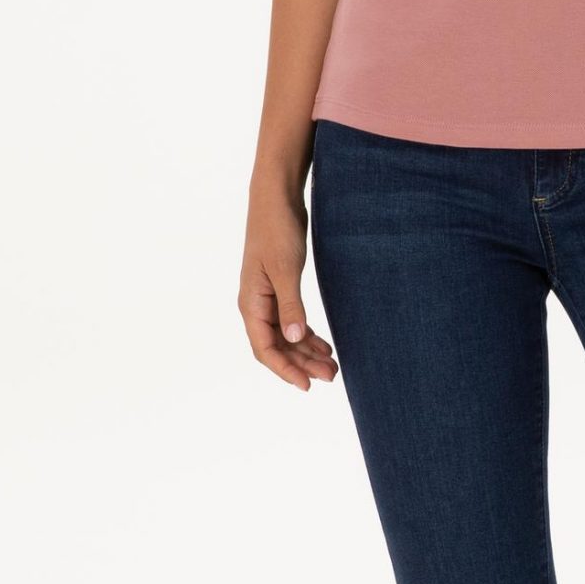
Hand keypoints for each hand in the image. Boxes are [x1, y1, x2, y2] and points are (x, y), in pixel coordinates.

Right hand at [239, 188, 338, 391]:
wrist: (276, 197)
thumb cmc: (277, 229)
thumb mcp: (286, 269)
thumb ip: (290, 305)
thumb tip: (295, 339)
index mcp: (251, 303)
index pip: (265, 349)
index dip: (285, 370)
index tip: (308, 386)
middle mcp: (256, 304)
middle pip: (277, 347)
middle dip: (302, 364)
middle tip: (332, 376)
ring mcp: (267, 297)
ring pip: (286, 336)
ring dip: (307, 352)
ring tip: (333, 365)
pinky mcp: (280, 288)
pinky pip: (291, 321)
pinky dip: (307, 334)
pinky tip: (324, 344)